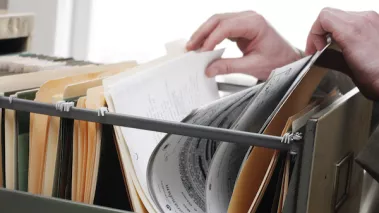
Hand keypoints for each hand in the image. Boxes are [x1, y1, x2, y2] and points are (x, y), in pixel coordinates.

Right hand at [186, 11, 300, 79]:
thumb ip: (229, 67)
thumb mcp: (253, 66)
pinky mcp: (241, 27)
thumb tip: (209, 69)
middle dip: (202, 33)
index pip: (226, 27)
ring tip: (193, 46)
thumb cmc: (278, 61)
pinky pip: (222, 27)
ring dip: (204, 33)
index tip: (202, 52)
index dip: (211, 39)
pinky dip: (211, 36)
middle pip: (218, 19)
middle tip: (191, 47)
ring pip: (217, 21)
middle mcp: (249, 17)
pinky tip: (203, 45)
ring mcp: (244, 20)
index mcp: (255, 23)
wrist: (289, 60)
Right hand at [306, 7, 378, 99]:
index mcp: (353, 30)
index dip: (314, 34)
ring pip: (343, 16)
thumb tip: (319, 57)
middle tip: (319, 48)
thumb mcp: (350, 72)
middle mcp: (364, 20)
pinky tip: (348, 46)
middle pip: (331, 15)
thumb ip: (331, 60)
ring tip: (332, 47)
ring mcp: (373, 20)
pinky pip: (356, 20)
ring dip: (333, 30)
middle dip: (321, 32)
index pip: (323, 18)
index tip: (315, 49)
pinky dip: (346, 30)